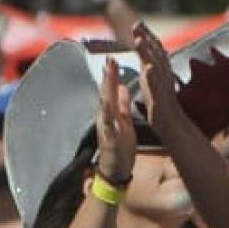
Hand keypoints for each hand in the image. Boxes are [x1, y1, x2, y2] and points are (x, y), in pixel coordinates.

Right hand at [92, 66, 137, 185]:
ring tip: (109, 72)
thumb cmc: (120, 145)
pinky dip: (108, 112)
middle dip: (108, 75)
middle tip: (110, 57)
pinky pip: (108, 123)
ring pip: (105, 103)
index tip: (113, 56)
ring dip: (106, 87)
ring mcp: (106, 126)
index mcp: (111, 112)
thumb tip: (121, 87)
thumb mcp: (123, 121)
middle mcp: (105, 116)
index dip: (112, 73)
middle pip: (106, 92)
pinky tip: (108, 102)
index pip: (110, 89)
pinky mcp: (109, 137)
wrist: (115, 171)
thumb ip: (122, 104)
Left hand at [129, 23, 194, 143]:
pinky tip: (147, 68)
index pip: (155, 50)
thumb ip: (151, 68)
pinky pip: (157, 87)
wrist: (173, 128)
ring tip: (139, 40)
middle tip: (137, 24)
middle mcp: (164, 76)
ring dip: (148, 53)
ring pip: (155, 67)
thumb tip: (146, 56)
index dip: (147, 36)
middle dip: (147, 37)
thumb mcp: (154, 83)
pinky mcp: (161, 100)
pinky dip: (152, 77)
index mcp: (160, 72)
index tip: (138, 23)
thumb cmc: (162, 106)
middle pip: (156, 53)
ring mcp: (163, 87)